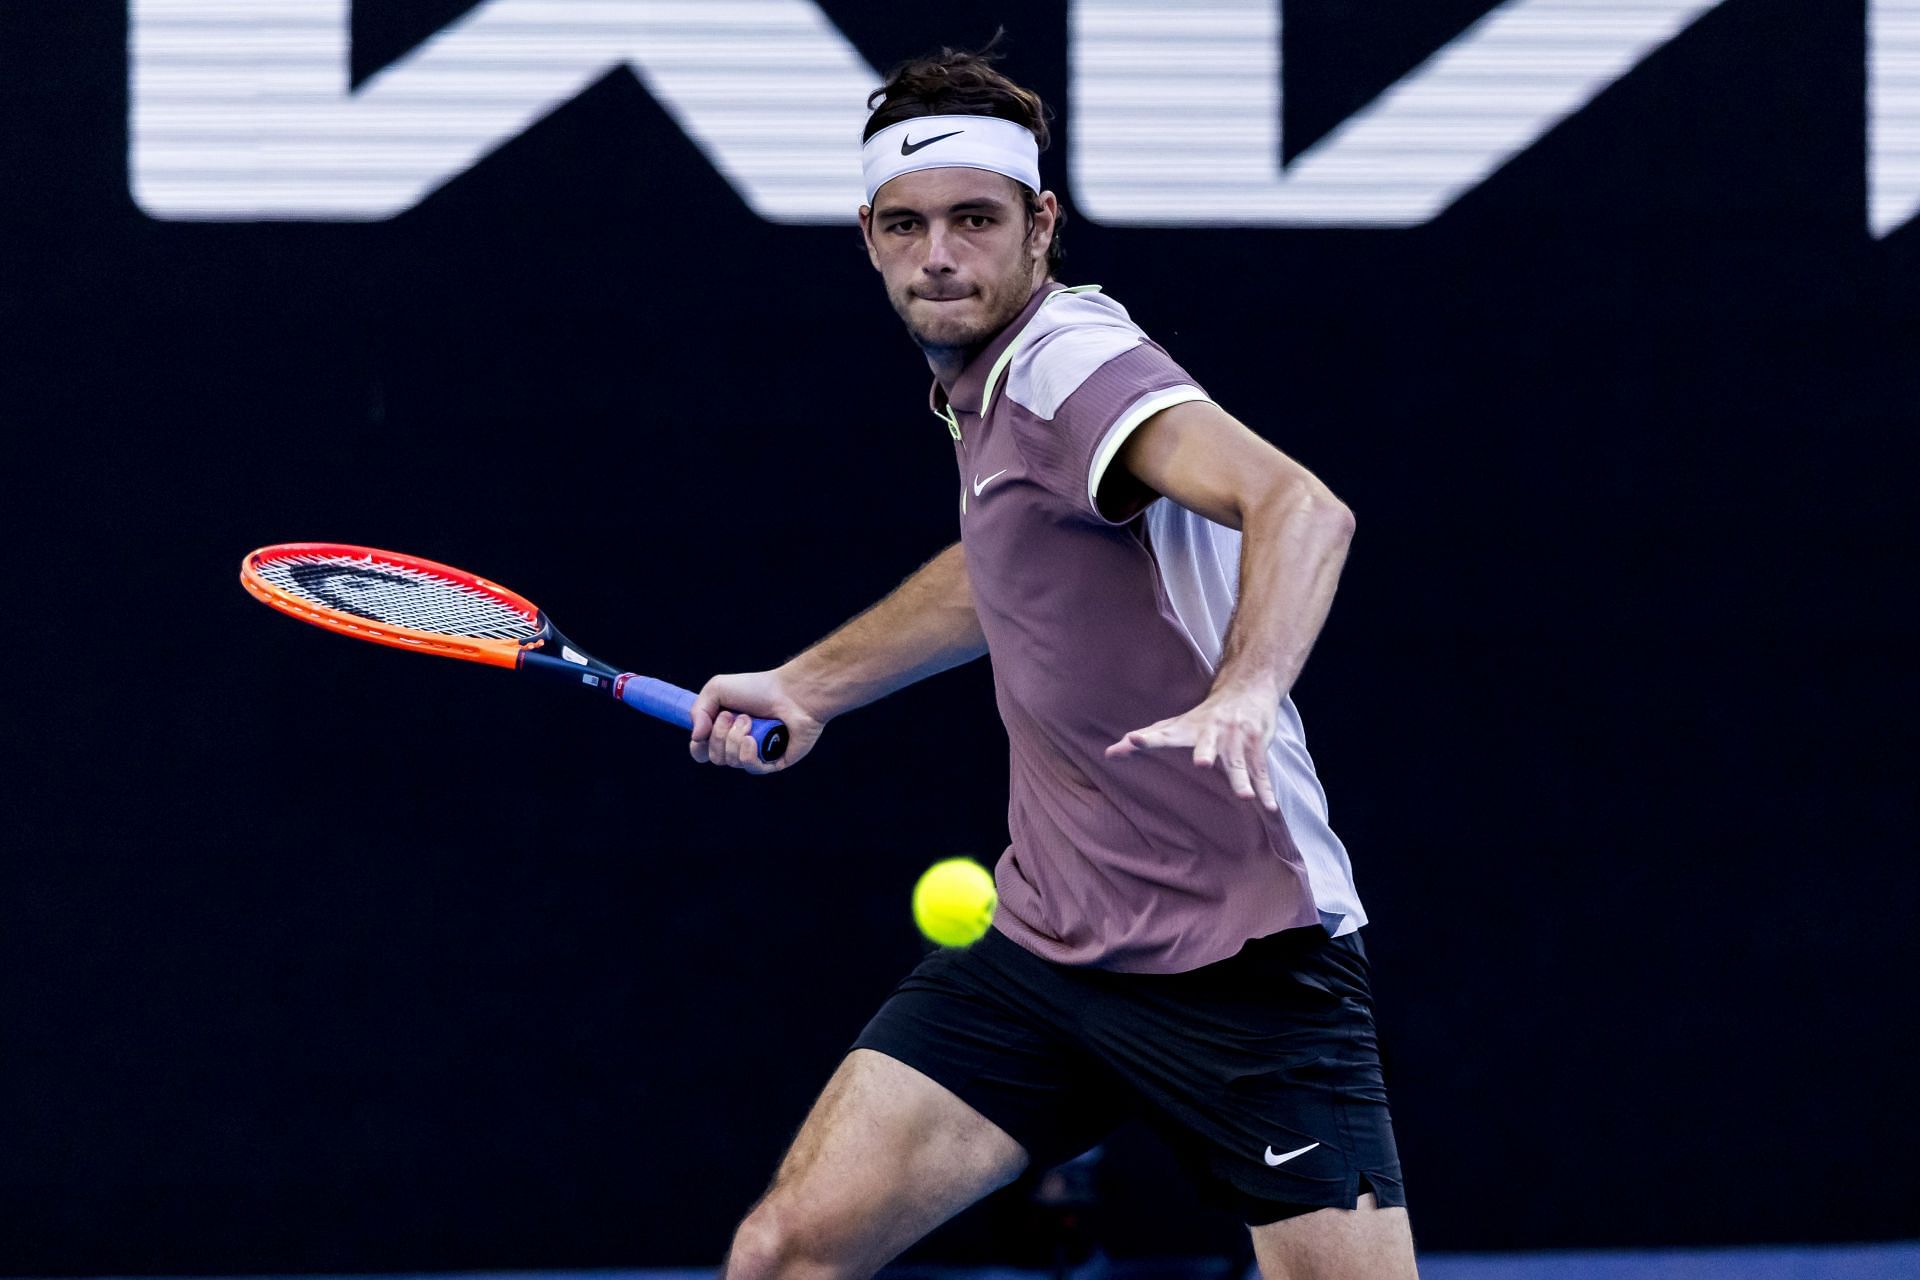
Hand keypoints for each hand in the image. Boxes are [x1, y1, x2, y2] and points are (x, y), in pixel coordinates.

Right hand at [689, 668, 824, 774]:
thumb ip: (698, 710)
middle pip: (713, 757)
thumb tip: (696, 738)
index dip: (698, 746)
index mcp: (724, 731)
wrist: (792, 692)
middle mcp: (739, 746)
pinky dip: (747, 753)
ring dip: (735, 738)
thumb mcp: (717, 689)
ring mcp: (756, 756)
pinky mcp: (773, 763)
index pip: (701, 752)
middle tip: (736, 714)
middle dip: (719, 734)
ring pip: (730, 762)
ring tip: (751, 721)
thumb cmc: (758, 688)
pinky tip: (753, 739)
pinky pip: (751, 768)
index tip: (703, 731)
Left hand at [1105, 684, 1280, 810]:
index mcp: (1188, 728)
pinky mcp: (1257, 749)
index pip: (1164, 733)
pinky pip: (1261, 773)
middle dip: (1206, 752)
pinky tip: (1269, 808)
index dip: (1149, 738)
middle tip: (1202, 763)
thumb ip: (1145, 740)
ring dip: (1241, 779)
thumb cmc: (1204, 715)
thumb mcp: (1175, 725)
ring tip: (1244, 798)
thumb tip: (1108, 754)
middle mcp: (1213, 732)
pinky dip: (1266, 791)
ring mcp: (1236, 740)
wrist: (1248, 689)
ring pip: (1239, 763)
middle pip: (1208, 744)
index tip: (1132, 741)